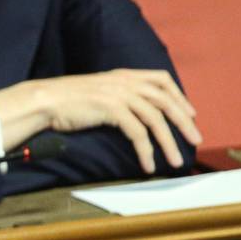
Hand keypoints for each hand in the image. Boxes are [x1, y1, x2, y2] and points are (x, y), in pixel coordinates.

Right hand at [0, 69, 201, 172]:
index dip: (179, 96)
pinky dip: (146, 150)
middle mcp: (125, 81)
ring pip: (156, 118)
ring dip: (169, 142)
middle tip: (196, 140)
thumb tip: (132, 115)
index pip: (161, 79)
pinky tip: (148, 164)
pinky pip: (137, 132)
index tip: (190, 113)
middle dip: (184, 121)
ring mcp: (118, 94)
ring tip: (176, 160)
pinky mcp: (111, 109)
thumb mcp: (97, 93)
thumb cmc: (66, 101)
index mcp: (123, 75)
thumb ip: (116, 97)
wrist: (44, 101)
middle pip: (165, 99)